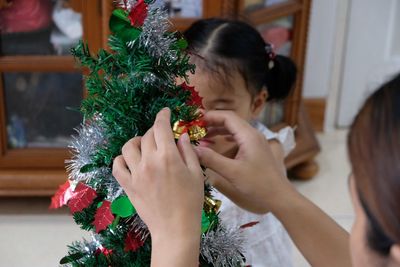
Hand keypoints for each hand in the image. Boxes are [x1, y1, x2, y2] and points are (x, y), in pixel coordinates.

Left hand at [112, 108, 203, 258]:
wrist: (175, 228)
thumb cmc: (191, 202)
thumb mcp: (196, 174)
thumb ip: (188, 152)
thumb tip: (181, 135)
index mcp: (168, 157)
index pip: (161, 127)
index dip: (163, 115)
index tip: (165, 112)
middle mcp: (149, 161)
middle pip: (147, 136)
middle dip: (155, 131)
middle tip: (163, 136)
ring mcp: (135, 173)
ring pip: (128, 147)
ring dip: (137, 141)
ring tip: (145, 146)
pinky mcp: (128, 185)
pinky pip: (117, 166)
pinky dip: (121, 159)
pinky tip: (130, 161)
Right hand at [195, 111, 293, 213]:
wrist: (279, 197)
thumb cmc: (257, 185)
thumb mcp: (232, 172)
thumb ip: (211, 159)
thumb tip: (193, 149)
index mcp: (248, 135)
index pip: (227, 117)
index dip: (210, 116)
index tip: (194, 120)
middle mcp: (253, 135)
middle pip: (231, 121)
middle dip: (212, 122)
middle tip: (195, 128)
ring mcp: (256, 142)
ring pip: (234, 129)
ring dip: (218, 130)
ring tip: (203, 136)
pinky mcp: (256, 150)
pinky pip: (238, 137)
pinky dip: (226, 137)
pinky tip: (218, 143)